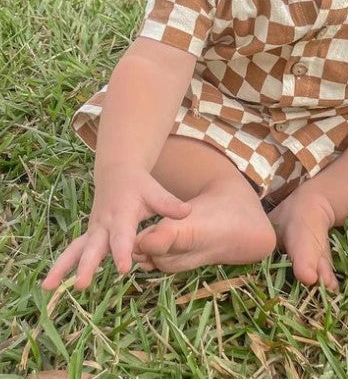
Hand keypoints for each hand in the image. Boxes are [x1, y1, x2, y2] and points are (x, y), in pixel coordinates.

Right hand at [42, 165, 190, 290]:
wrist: (117, 172)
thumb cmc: (140, 186)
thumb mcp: (155, 191)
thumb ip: (169, 204)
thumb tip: (187, 212)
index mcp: (122, 213)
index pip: (123, 235)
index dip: (123, 251)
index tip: (124, 268)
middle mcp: (104, 223)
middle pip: (94, 246)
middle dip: (88, 265)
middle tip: (82, 284)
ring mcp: (93, 230)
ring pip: (75, 249)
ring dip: (62, 267)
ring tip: (47, 288)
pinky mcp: (88, 236)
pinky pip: (72, 251)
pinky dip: (61, 266)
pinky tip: (49, 287)